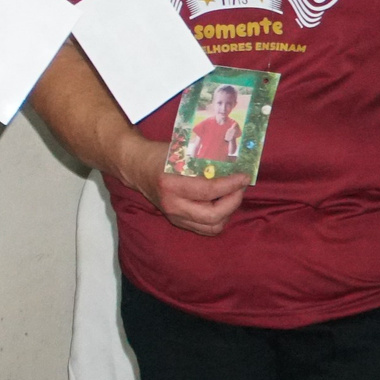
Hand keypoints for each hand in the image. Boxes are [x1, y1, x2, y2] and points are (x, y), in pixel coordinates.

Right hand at [119, 133, 248, 236]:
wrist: (135, 167)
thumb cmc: (159, 155)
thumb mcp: (181, 151)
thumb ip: (205, 159)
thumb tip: (234, 163)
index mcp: (171, 185)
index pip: (209, 191)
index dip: (231, 185)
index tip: (244, 177)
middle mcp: (172, 205)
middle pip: (213, 215)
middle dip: (233, 201)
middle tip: (239, 187)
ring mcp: (173, 216)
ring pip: (211, 227)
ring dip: (227, 212)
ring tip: (231, 195)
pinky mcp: (176, 221)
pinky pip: (205, 228)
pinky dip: (218, 218)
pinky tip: (220, 203)